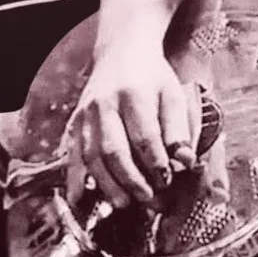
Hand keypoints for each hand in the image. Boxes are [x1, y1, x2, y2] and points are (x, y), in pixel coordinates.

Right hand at [61, 42, 200, 210]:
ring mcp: (86, 114)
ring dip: (108, 184)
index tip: (167, 180)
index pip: (145, 136)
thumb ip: (179, 129)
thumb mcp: (173, 94)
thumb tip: (185, 161)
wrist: (122, 52)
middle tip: (148, 200)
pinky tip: (77, 199)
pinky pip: (72, 154)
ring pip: (92, 156)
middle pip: (115, 150)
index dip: (156, 163)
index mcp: (134, 94)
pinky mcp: (75, 122)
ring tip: (124, 204)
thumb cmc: (152, 77)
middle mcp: (105, 104)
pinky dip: (74, 178)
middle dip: (132, 180)